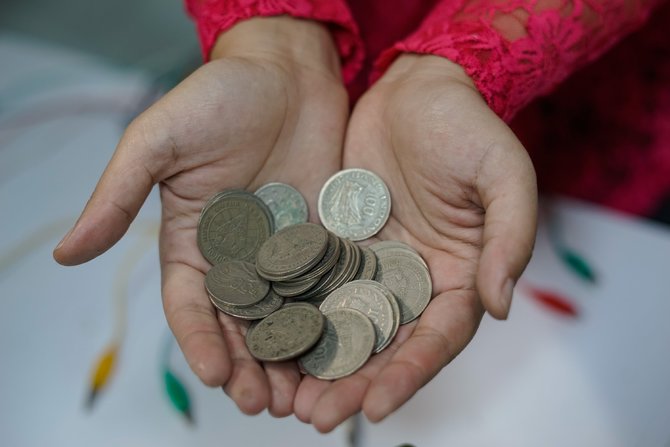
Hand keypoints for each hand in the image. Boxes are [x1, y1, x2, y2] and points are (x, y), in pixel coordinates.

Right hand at [53, 17, 348, 416]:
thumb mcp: (157, 141)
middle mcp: (238, 257)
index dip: (200, 341)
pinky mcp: (326, 242)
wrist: (286, 72)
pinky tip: (343, 352)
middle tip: (266, 404)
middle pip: (241, 326)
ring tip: (304, 397)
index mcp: (193, 243)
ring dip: (293, 359)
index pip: (191, 305)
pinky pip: (329, 288)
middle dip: (250, 367)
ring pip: (287, 319)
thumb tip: (66, 252)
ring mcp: (285, 254)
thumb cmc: (217, 96)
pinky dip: (333, 322)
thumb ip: (118, 196)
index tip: (213, 374)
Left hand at [294, 54, 537, 430]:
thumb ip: (510, 237)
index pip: (437, 338)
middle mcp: (413, 281)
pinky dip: (295, 314)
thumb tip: (501, 305)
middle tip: (318, 417)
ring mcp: (371, 265)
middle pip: (385, 345)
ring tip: (287, 398)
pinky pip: (313, 284)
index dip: (410, 374)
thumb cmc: (467, 126)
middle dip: (354, 383)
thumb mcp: (503, 175)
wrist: (414, 88)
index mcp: (458, 276)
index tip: (378, 406)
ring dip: (318, 363)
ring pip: (344, 324)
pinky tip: (268, 340)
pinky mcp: (334, 244)